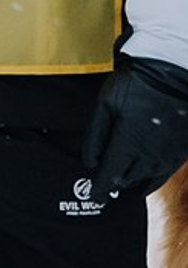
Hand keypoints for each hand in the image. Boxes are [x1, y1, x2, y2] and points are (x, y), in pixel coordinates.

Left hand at [80, 56, 187, 202]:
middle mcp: (150, 154)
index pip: (110, 176)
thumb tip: (89, 163)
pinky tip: (146, 180)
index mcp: (128, 143)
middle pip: (129, 180)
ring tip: (123, 187)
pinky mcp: (182, 149)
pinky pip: (166, 172)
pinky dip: (153, 179)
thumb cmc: (135, 84)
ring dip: (134, 185)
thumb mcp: (105, 105)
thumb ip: (95, 136)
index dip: (100, 189)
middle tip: (106, 190)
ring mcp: (169, 153)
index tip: (94, 195)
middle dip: (116, 186)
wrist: (173, 72)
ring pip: (148, 179)